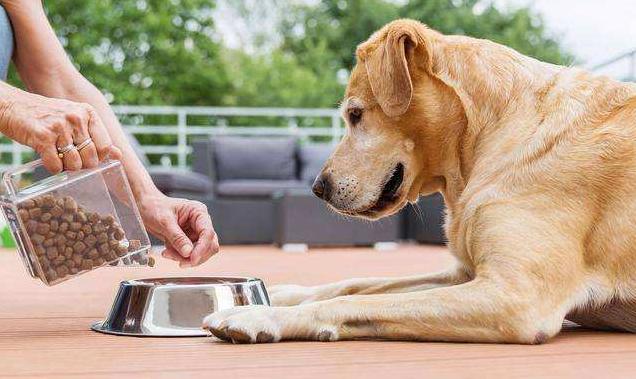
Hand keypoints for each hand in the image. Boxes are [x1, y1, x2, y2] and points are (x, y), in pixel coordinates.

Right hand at [0, 88, 120, 172]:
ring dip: (67, 167)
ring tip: (59, 157)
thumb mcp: (76, 120)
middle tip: (71, 160)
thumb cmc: (47, 116)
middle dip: (82, 165)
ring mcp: (59, 126)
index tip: (88, 158)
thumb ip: (97, 137)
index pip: (105, 146)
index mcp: (88, 113)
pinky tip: (48, 159)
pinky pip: (56, 165)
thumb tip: (119, 155)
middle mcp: (76, 117)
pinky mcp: (42, 136)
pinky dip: (53, 169)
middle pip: (91, 157)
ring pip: (74, 163)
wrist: (14, 106)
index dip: (99, 158)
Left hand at [138, 192, 218, 266]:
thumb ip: (177, 237)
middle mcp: (200, 223)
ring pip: (200, 252)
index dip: (202, 248)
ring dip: (185, 258)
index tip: (192, 259)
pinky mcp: (188, 241)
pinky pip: (189, 254)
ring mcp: (195, 233)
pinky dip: (179, 257)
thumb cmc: (154, 207)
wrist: (145, 207)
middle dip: (195, 255)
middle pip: (209, 245)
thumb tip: (188, 252)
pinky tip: (167, 252)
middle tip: (180, 262)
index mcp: (198, 212)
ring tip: (167, 253)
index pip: (208, 232)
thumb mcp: (164, 221)